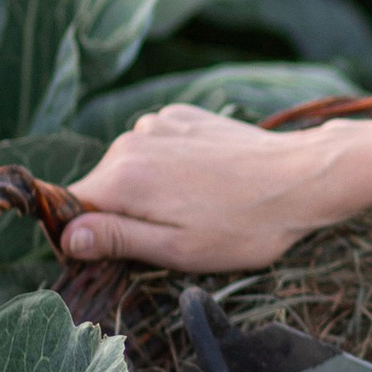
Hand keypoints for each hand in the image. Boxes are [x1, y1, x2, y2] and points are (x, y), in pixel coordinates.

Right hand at [59, 104, 333, 271]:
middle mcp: (130, 142)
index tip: (120, 254)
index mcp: (122, 178)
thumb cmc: (244, 225)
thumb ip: (116, 239)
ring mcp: (158, 123)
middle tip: (173, 235)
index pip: (70, 208)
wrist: (304, 178)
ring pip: (129, 168)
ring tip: (197, 208)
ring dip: (149, 191)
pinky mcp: (183, 117)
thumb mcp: (177, 248)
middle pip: (100, 188)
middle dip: (123, 215)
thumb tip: (66, 236)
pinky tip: (205, 181)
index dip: (88, 237)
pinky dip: (169, 165)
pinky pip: (156, 147)